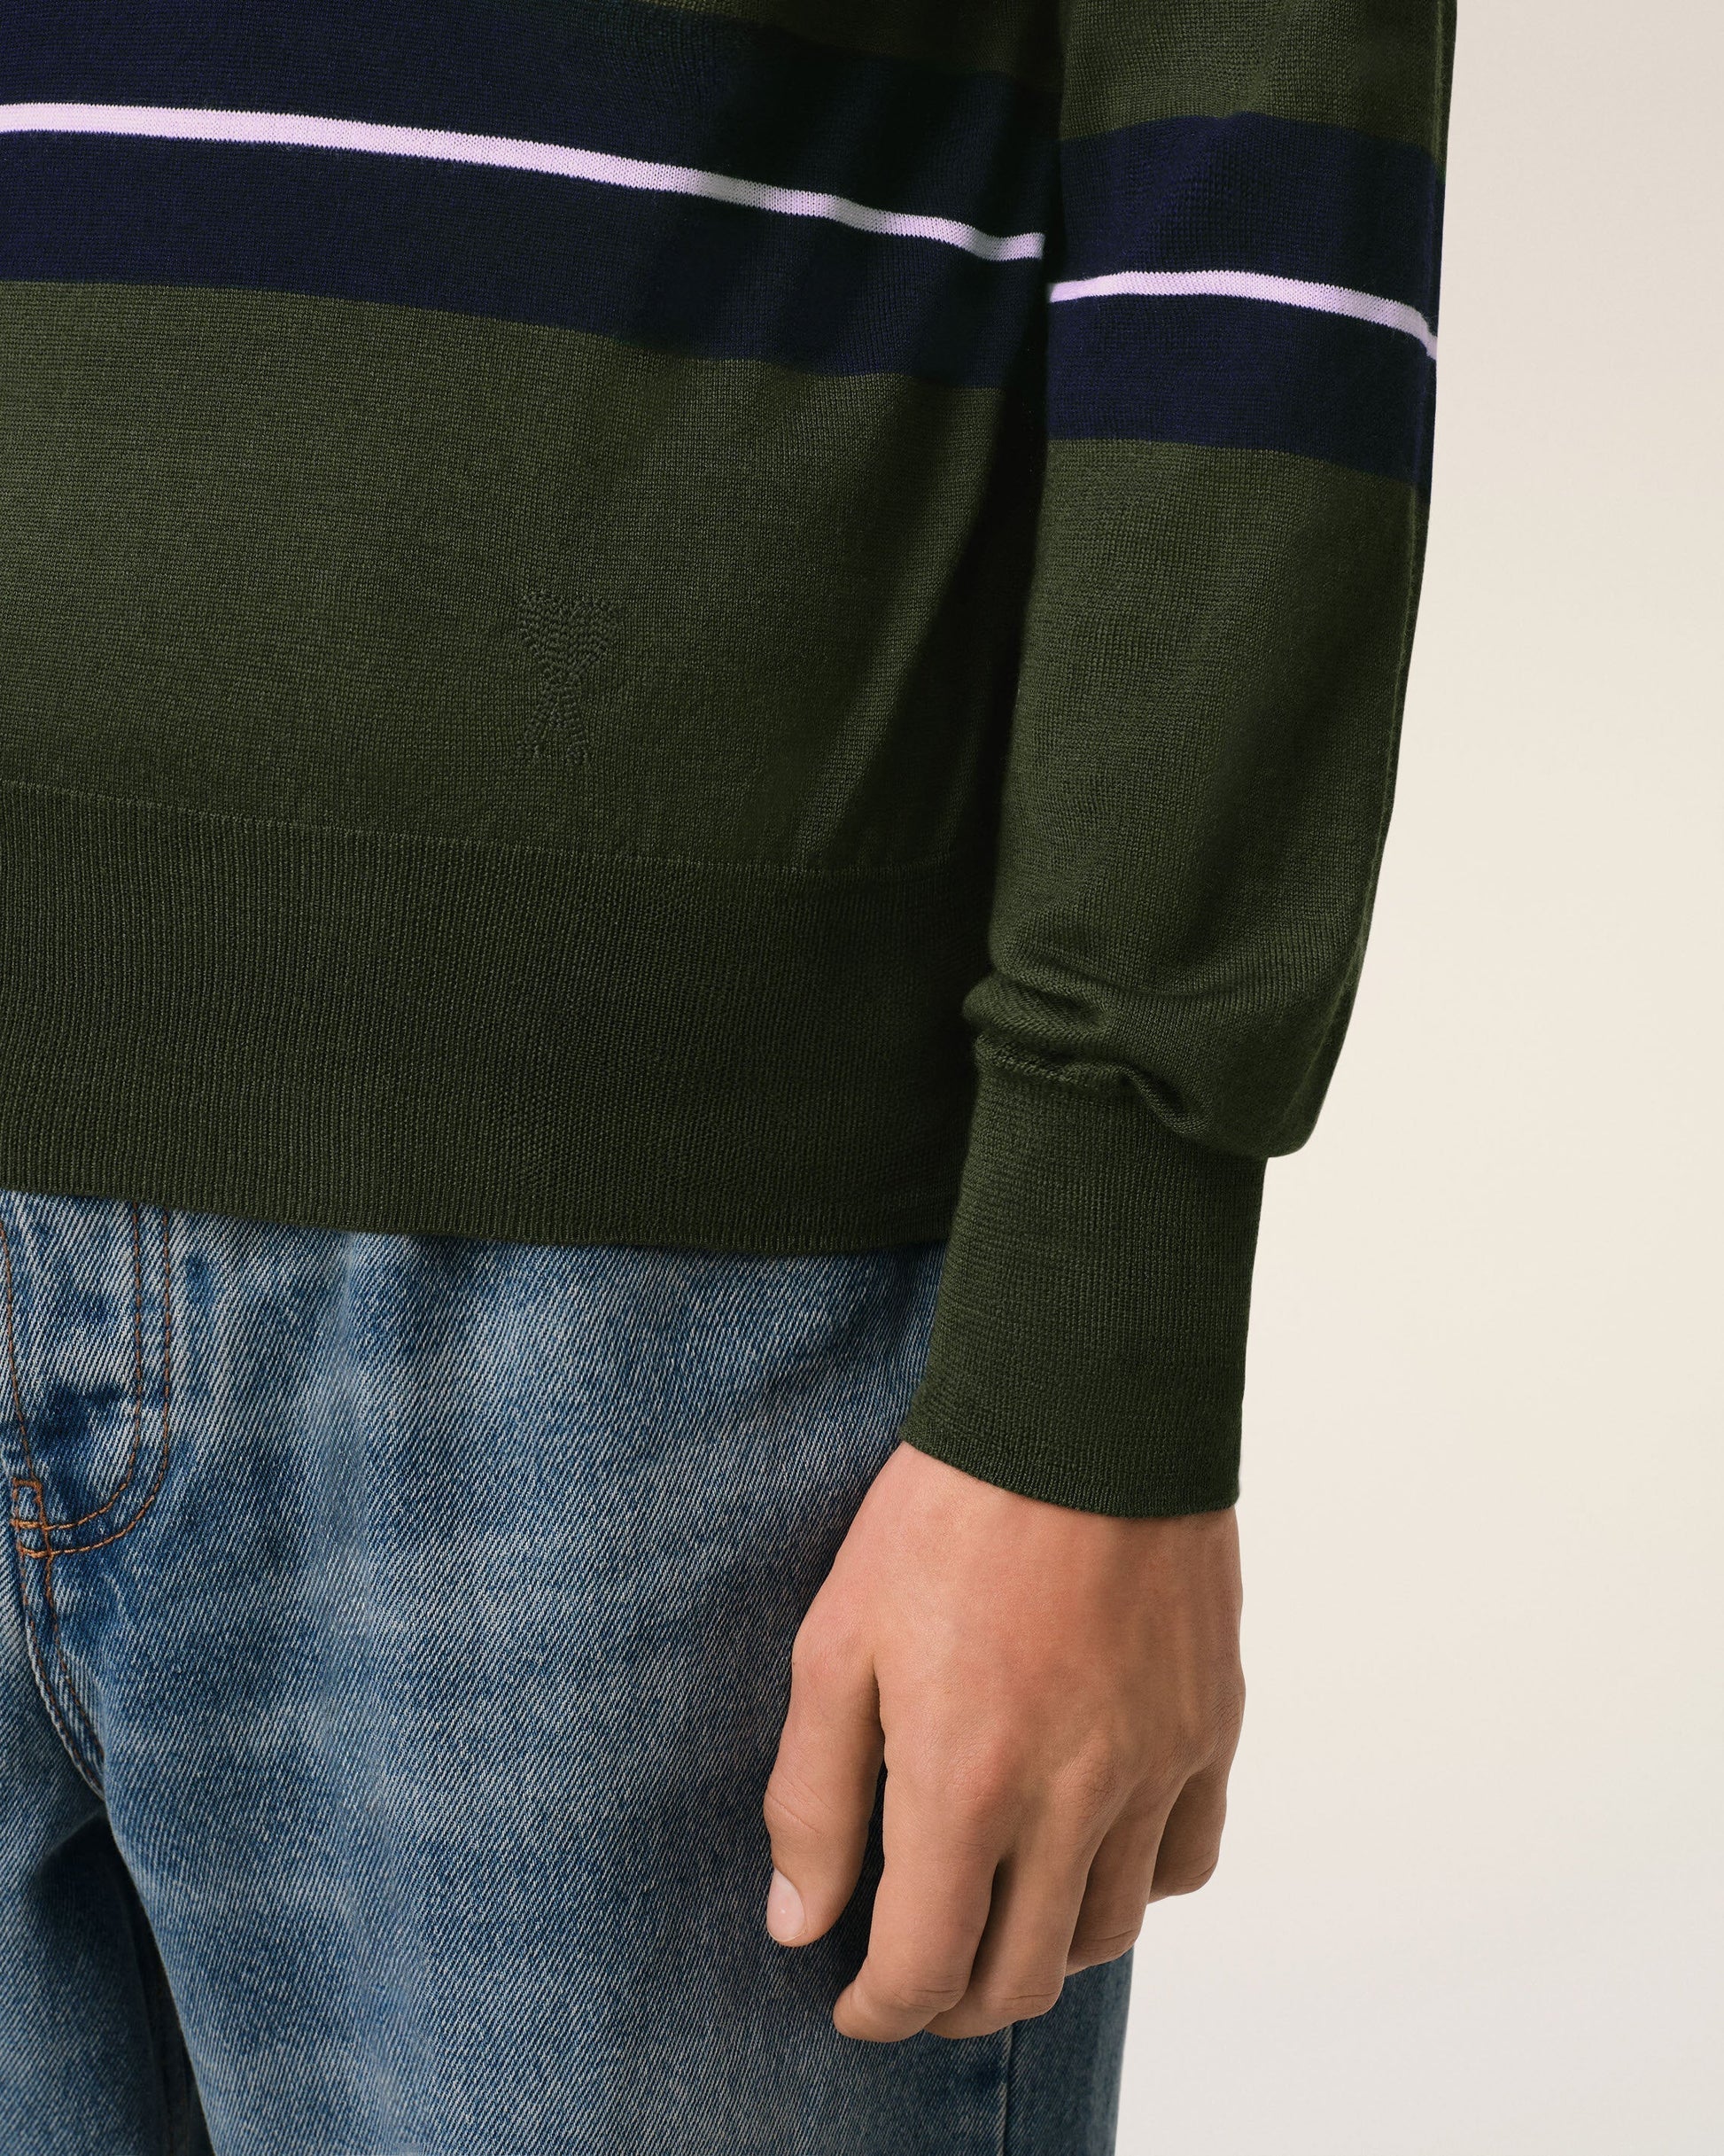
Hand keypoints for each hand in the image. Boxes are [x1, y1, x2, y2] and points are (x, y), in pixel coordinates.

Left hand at [762, 1442, 1244, 2040]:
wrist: (1081, 1409)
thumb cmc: (945, 1514)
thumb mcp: (836, 1641)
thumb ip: (813, 1796)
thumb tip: (801, 1925)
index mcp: (966, 1783)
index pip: (926, 1970)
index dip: (879, 2011)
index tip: (854, 2003)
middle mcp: (1072, 1798)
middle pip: (1021, 1976)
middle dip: (952, 2002)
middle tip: (916, 1976)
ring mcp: (1154, 1766)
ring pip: (1107, 1932)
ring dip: (1041, 1952)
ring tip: (995, 1916)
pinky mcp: (1209, 1725)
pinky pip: (1186, 1858)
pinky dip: (1134, 1884)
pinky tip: (1090, 1848)